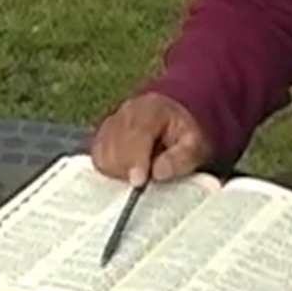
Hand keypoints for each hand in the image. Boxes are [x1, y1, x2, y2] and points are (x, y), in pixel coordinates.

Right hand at [90, 92, 212, 184]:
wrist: (169, 119)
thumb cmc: (182, 135)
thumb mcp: (194, 146)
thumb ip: (180, 159)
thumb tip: (157, 173)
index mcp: (151, 109)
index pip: (136, 133)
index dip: (135, 159)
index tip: (138, 181)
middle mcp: (124, 112)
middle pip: (115, 145)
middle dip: (127, 168)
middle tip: (144, 178)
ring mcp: (108, 123)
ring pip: (102, 154)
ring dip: (118, 171)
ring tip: (138, 171)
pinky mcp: (99, 137)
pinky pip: (97, 158)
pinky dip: (109, 169)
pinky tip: (125, 170)